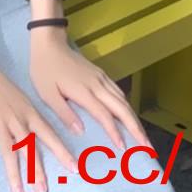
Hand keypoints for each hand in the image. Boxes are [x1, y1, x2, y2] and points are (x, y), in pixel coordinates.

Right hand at [0, 57, 77, 191]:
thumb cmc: (1, 85)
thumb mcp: (22, 99)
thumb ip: (31, 119)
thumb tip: (43, 136)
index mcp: (28, 113)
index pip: (48, 135)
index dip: (61, 152)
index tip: (74, 169)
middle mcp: (16, 119)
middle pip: (28, 148)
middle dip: (36, 170)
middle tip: (42, 191)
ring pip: (6, 151)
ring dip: (13, 174)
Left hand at [28, 33, 153, 153]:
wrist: (49, 43)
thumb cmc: (44, 69)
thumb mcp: (46, 92)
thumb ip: (64, 112)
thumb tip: (81, 131)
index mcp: (83, 91)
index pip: (104, 115)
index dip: (115, 132)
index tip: (124, 148)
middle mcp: (97, 84)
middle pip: (122, 108)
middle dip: (136, 128)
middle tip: (147, 147)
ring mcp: (101, 78)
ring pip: (123, 100)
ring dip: (134, 119)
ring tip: (143, 137)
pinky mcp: (101, 74)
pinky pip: (119, 92)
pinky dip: (128, 106)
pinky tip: (130, 115)